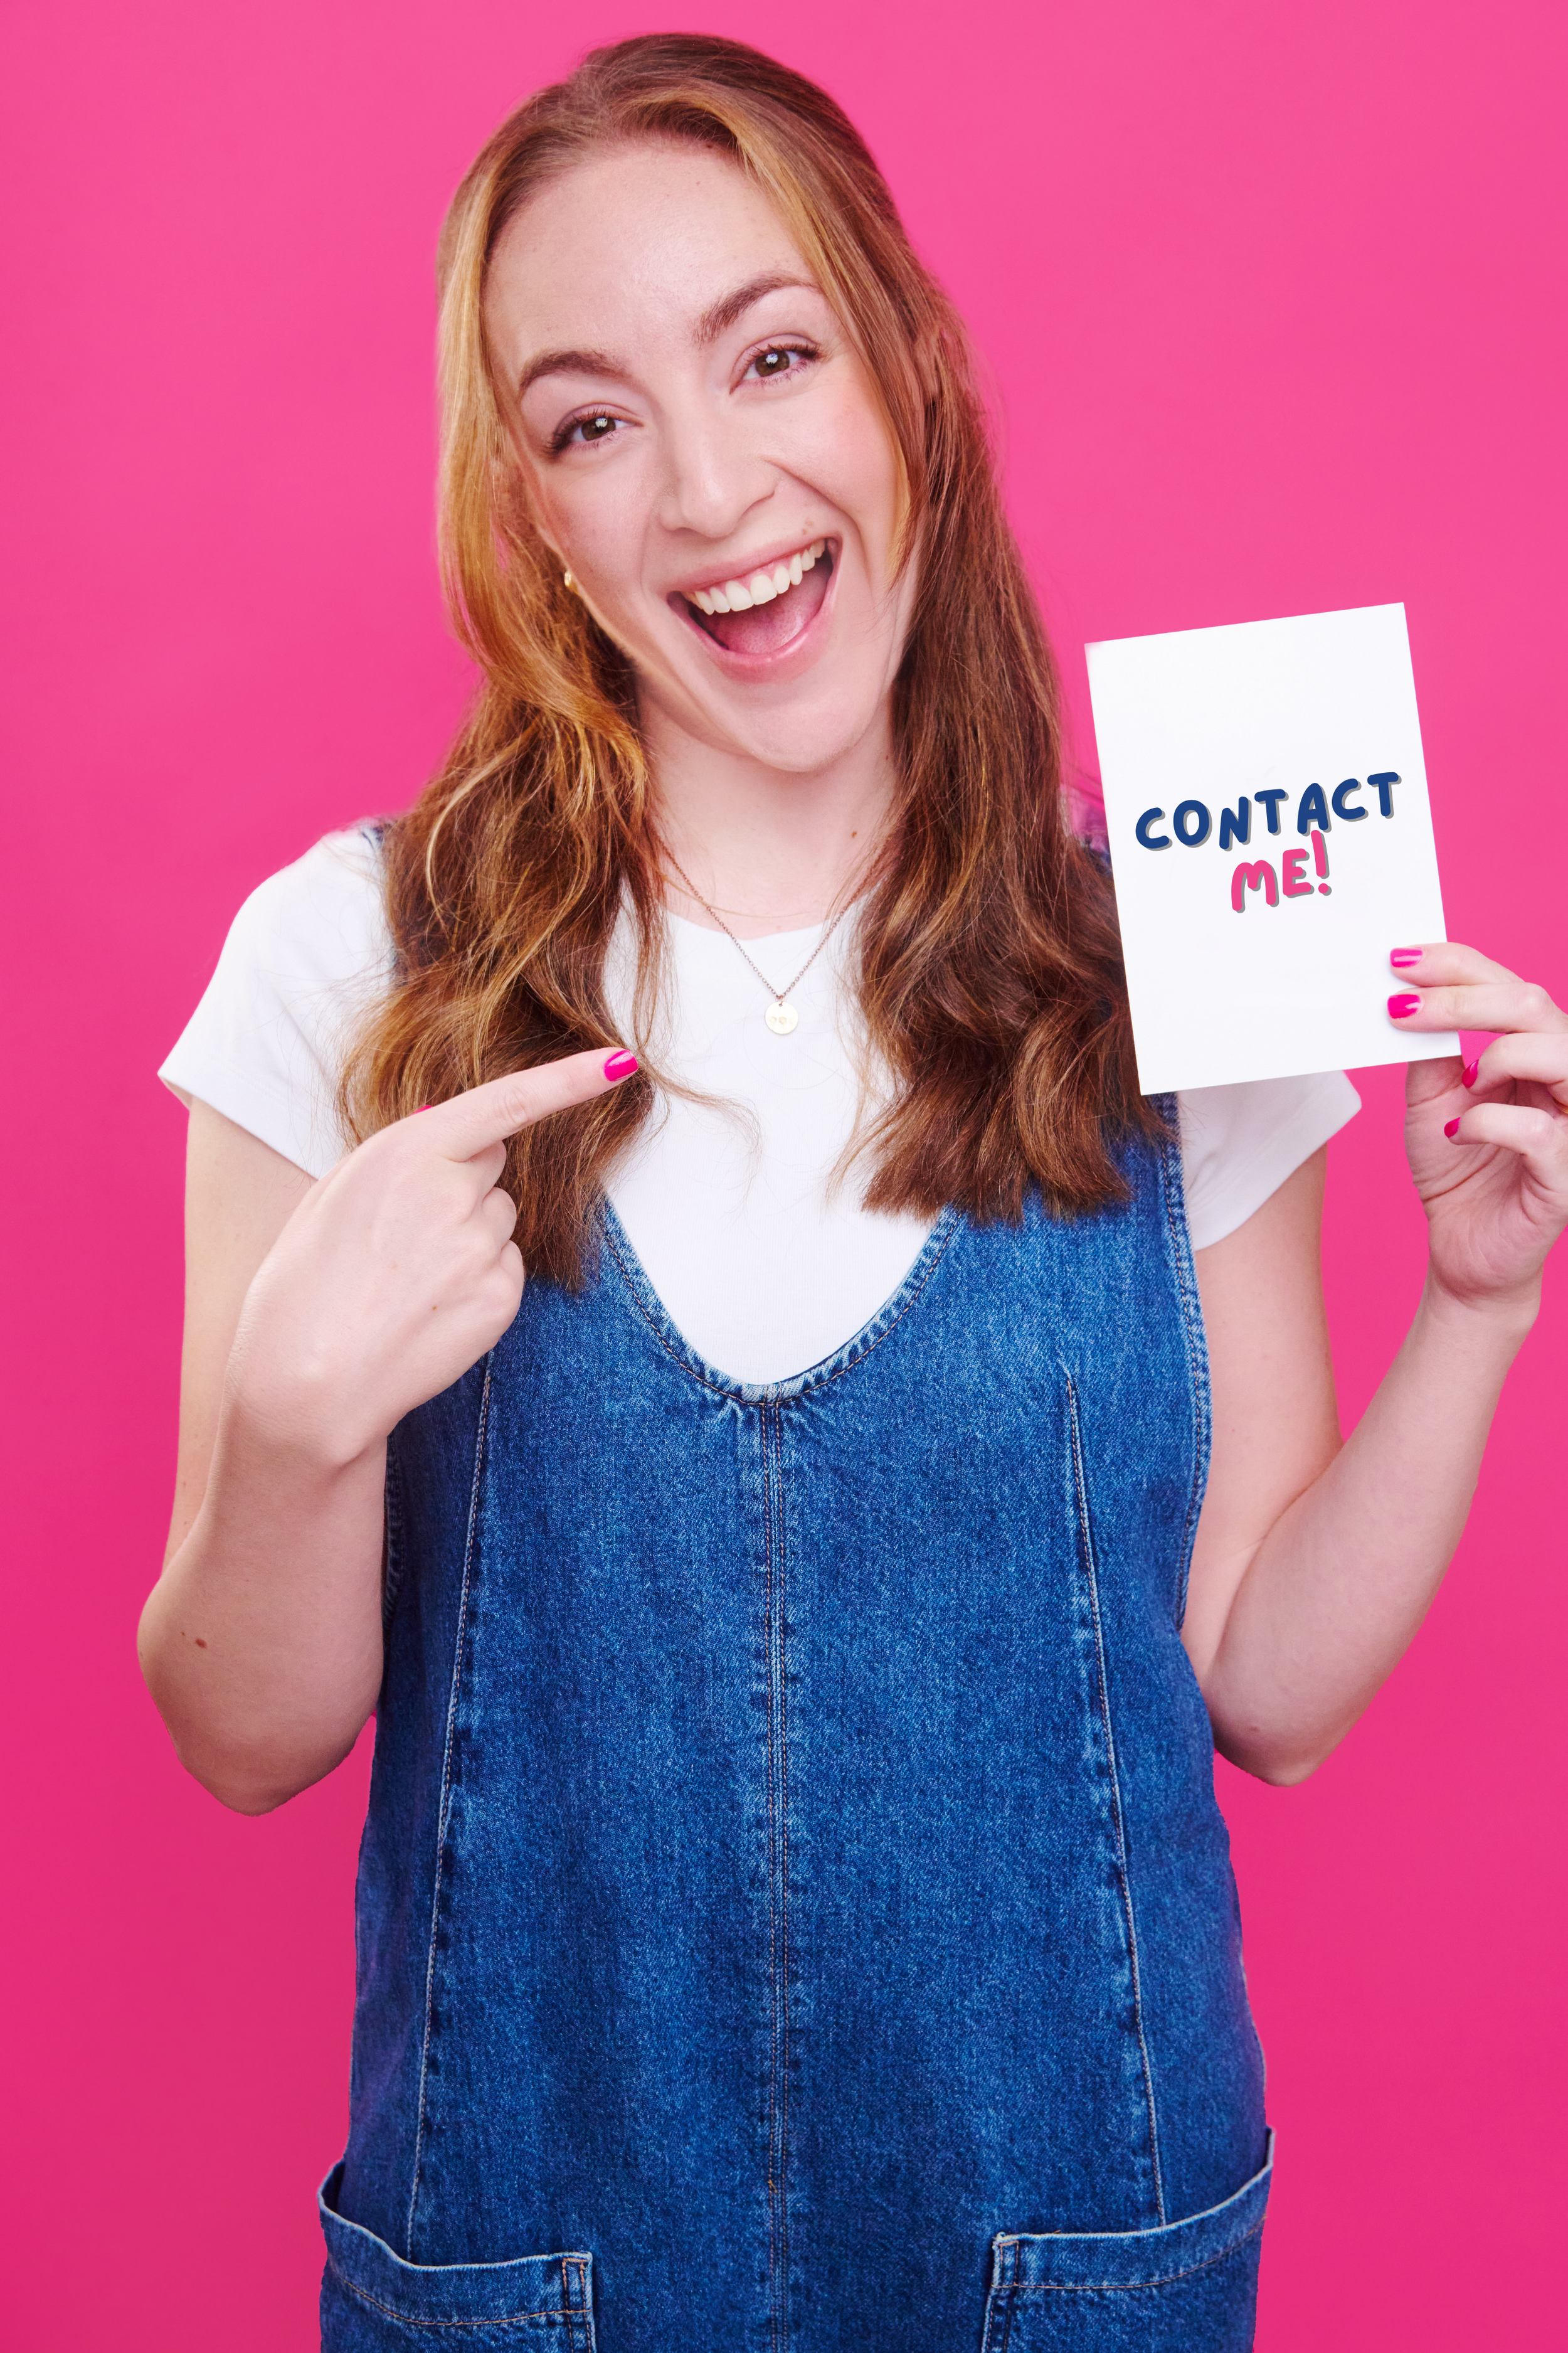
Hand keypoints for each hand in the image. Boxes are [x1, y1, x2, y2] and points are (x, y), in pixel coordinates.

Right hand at [224, 1049, 637, 1463]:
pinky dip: (478, 1284)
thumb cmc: (304, 1287)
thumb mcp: (332, 1196)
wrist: (305, 1384)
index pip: (507, 1103)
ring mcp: (481, 1247)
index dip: (570, 1080)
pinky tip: (430, 1310)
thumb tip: (445, 1126)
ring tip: (408, 1282)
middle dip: (461, 1186)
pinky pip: (506, 1270)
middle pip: (492, 1167)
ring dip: (468, 1240)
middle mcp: (452, 1192)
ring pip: (499, 1223)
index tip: (620, 1064)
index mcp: (405, 1153)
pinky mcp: (500, 1298)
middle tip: (404, 1236)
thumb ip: (397, 1156)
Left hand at [1387, 944, 1567, 1314]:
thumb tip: (1408, 995)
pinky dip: (1488, 1122)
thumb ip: (1431, 1051)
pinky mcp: (1567, 1171)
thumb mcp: (1432, 1099)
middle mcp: (1563, 1077)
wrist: (1464, 1250)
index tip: (1399, 961)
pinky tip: (1457, 1132)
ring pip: (1556, 1052)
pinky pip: (1539, 1130)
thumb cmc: (1459, 1171)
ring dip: (1495, 1055)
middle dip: (1462, 997)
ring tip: (1463, 1082)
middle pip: (1534, 1005)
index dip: (1457, 965)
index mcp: (1535, 1051)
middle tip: (1401, 1006)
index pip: (1509, 987)